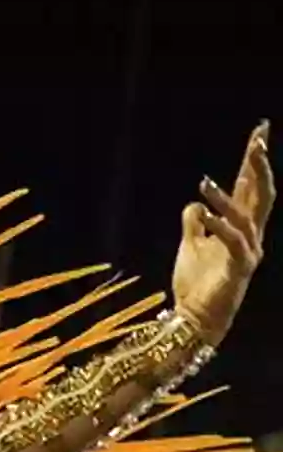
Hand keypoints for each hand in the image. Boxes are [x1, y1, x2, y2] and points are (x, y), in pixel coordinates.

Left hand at [172, 121, 274, 344]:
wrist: (195, 319)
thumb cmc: (196, 284)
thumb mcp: (191, 245)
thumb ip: (195, 223)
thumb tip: (196, 203)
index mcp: (240, 228)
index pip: (250, 188)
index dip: (253, 161)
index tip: (259, 133)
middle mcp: (251, 236)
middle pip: (261, 193)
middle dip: (259, 165)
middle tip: (259, 138)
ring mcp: (248, 252)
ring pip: (245, 216)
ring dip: (226, 197)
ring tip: (204, 182)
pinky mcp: (239, 268)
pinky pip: (232, 241)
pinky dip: (218, 224)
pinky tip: (203, 210)